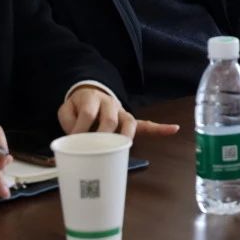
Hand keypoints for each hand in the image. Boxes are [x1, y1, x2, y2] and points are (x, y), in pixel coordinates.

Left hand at [58, 86, 179, 137]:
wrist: (91, 93)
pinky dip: (160, 128)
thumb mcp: (66, 110)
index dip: (79, 128)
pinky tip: (173, 129)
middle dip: (103, 134)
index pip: (88, 113)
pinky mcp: (130, 120)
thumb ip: (68, 121)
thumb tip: (72, 138)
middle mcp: (110, 103)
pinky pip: (146, 124)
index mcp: (92, 99)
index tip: (72, 140)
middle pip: (110, 118)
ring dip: (126, 135)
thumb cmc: (79, 107)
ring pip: (129, 122)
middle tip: (95, 146)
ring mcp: (122, 112)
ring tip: (124, 145)